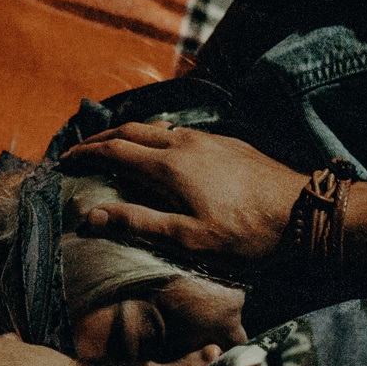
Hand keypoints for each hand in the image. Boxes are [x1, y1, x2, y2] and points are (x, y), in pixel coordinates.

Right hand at [60, 123, 303, 275]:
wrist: (301, 210)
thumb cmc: (246, 233)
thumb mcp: (189, 238)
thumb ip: (139, 224)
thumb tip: (91, 216)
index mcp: (169, 166)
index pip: (114, 150)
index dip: (85, 154)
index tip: (65, 160)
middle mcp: (184, 143)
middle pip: (131, 130)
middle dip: (101, 138)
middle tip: (80, 150)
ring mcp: (207, 138)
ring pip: (156, 127)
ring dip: (128, 135)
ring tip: (113, 148)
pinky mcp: (225, 142)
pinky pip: (179, 131)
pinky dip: (155, 137)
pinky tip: (160, 153)